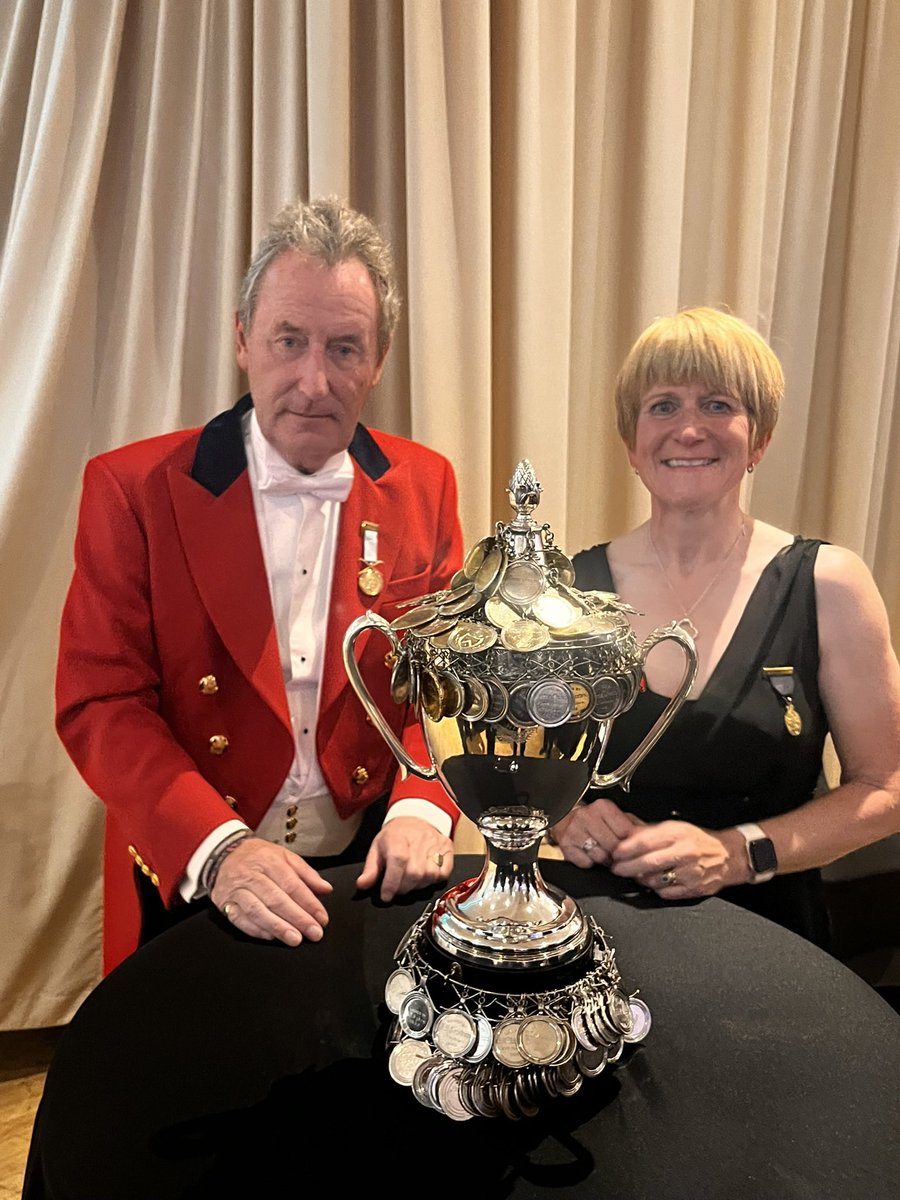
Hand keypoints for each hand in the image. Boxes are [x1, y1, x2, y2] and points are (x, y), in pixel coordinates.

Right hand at [212, 838, 332, 945]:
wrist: (224, 854)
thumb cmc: (259, 856)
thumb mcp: (284, 856)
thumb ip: (306, 873)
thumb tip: (326, 889)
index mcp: (269, 860)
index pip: (292, 884)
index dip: (309, 903)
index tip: (322, 918)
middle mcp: (251, 875)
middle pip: (276, 899)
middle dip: (297, 918)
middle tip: (313, 933)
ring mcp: (236, 889)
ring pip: (258, 911)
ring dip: (278, 927)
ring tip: (295, 939)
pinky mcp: (224, 902)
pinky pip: (239, 919)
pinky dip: (255, 929)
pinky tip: (270, 936)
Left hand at [356, 816, 453, 901]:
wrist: (415, 819)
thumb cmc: (395, 836)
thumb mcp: (377, 848)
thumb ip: (371, 869)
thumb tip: (363, 885)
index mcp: (397, 837)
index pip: (398, 860)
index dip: (392, 882)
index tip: (386, 895)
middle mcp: (419, 839)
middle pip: (414, 873)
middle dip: (403, 888)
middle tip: (397, 887)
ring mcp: (435, 843)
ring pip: (429, 876)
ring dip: (417, 885)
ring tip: (410, 880)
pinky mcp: (447, 849)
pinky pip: (443, 874)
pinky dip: (433, 880)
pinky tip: (424, 875)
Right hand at [551, 798, 640, 866]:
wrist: (564, 819)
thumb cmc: (594, 820)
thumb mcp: (615, 818)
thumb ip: (634, 827)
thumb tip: (652, 839)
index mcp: (603, 807)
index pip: (625, 832)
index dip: (630, 844)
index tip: (631, 849)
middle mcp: (587, 816)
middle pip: (614, 846)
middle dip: (617, 854)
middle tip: (616, 853)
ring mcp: (574, 830)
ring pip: (600, 856)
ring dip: (604, 860)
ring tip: (602, 853)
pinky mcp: (565, 845)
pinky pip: (585, 863)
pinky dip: (589, 863)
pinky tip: (589, 854)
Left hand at [609, 820, 746, 897]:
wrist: (728, 856)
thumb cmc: (698, 840)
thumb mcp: (675, 828)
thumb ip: (650, 831)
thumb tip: (625, 831)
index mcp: (678, 834)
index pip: (646, 841)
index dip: (627, 849)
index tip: (615, 853)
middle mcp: (685, 853)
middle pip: (649, 862)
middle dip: (628, 867)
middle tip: (616, 868)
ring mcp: (690, 873)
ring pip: (656, 880)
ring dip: (640, 879)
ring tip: (635, 874)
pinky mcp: (694, 889)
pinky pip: (666, 893)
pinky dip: (655, 889)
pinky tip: (652, 882)